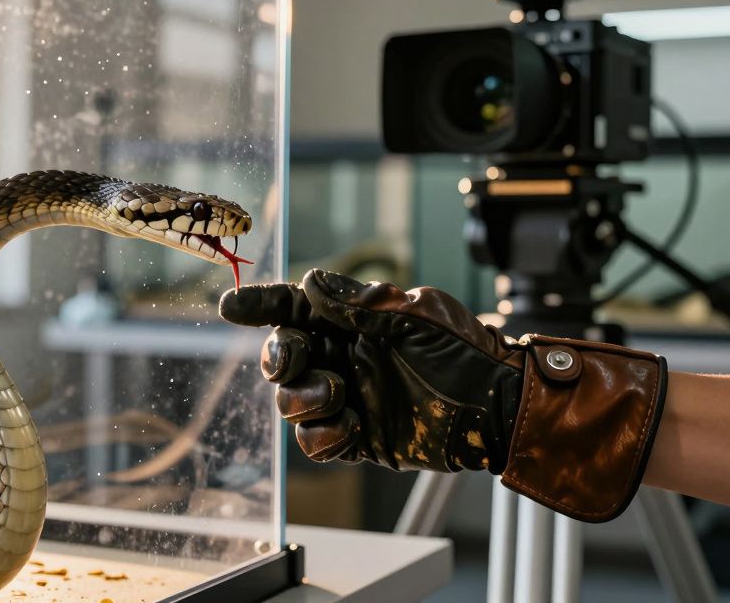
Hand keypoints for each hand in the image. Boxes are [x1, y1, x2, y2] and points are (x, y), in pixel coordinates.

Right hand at [220, 268, 670, 523]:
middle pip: (282, 357)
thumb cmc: (466, 350)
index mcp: (353, 322)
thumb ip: (359, 303)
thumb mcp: (415, 313)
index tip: (229, 305)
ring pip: (291, 403)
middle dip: (279, 357)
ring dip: (302, 398)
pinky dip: (322, 436)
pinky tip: (348, 426)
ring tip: (336, 394)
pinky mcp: (360, 440)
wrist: (499, 406)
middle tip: (296, 358)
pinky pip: (316, 443)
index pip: (294, 309)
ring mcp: (350, 400)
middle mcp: (344, 358)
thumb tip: (309, 285)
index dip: (259, 305)